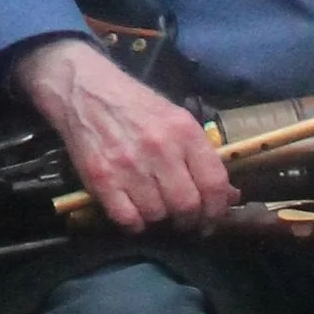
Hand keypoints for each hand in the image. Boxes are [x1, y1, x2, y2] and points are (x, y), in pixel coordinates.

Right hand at [15, 35, 234, 230]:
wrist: (83, 89)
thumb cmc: (135, 105)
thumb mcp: (176, 119)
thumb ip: (202, 157)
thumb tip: (230, 196)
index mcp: (184, 131)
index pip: (214, 183)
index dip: (217, 210)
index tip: (211, 218)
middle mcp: (159, 148)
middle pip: (187, 205)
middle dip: (188, 220)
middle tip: (182, 220)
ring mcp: (128, 164)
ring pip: (157, 215)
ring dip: (159, 218)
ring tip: (154, 208)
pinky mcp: (100, 177)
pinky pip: (127, 219)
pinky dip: (134, 224)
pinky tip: (133, 212)